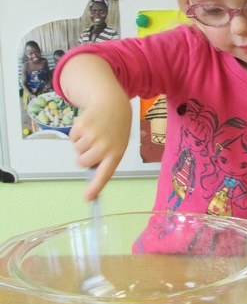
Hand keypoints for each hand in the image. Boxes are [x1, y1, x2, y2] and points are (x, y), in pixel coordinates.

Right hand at [59, 53, 131, 199]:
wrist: (114, 104)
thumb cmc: (115, 129)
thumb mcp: (117, 144)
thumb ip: (105, 160)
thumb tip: (91, 178)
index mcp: (116, 154)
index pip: (104, 175)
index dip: (95, 187)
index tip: (87, 199)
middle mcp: (104, 146)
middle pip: (82, 162)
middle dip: (84, 157)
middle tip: (94, 145)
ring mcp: (93, 136)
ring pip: (77, 150)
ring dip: (81, 143)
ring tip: (94, 132)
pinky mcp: (82, 125)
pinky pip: (72, 138)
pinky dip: (77, 133)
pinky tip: (89, 125)